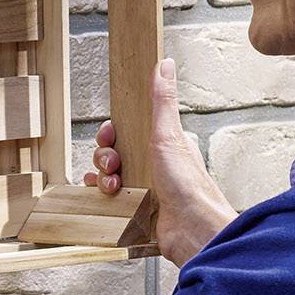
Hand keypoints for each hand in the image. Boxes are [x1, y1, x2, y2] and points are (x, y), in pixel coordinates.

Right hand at [84, 55, 236, 267]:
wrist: (192, 229)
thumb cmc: (188, 185)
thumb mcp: (169, 135)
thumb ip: (163, 99)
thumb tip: (164, 65)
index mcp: (162, 145)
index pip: (126, 131)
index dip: (112, 133)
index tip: (110, 136)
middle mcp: (153, 166)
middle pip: (114, 153)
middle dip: (106, 157)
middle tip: (114, 164)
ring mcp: (145, 189)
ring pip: (110, 176)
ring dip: (104, 178)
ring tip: (115, 186)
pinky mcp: (137, 210)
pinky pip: (110, 200)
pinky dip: (102, 197)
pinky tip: (107, 198)